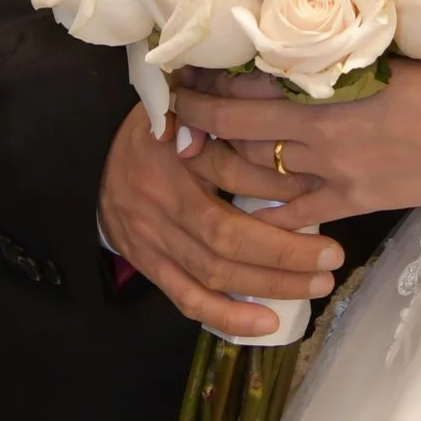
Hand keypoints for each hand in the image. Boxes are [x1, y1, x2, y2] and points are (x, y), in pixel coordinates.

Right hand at [96, 102, 342, 340]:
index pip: (229, 172)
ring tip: (317, 285)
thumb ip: (218, 105)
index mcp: (169, 150)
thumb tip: (267, 97)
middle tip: (333, 256)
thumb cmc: (153, 128)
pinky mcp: (148, 266)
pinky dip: (227, 316)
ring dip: (268, 284)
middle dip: (284, 251)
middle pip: (226, 235)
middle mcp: (160, 200)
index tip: (321, 192)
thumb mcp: (180, 102)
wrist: (87, 164)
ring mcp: (151, 239)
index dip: (277, 185)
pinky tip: (267, 323)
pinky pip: (187, 299)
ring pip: (213, 272)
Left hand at [176, 59, 420, 227]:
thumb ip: (341, 48)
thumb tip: (301, 32)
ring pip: (255, 171)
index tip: (181, 68)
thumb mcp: (392, 48)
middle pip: (235, 125)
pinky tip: (240, 215)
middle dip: (195, 119)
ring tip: (191, 157)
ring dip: (217, 165)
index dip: (207, 76)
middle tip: (167, 112)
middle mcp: (320, 125)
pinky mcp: (355, 199)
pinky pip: (296, 215)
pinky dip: (264, 218)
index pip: (246, 78)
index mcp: (328, 79)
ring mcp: (334, 167)